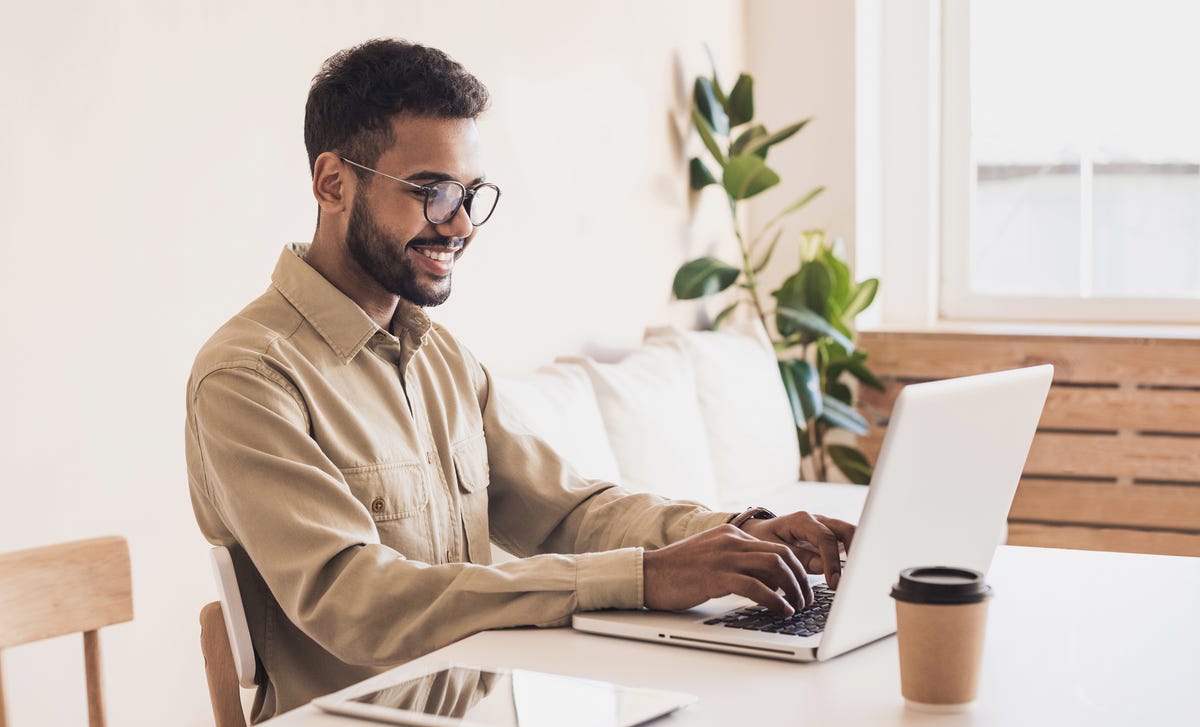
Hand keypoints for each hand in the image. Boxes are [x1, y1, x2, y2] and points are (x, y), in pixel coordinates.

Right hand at [643, 524, 812, 615]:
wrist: (647, 574)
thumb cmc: (677, 572)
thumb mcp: (711, 556)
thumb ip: (736, 561)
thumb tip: (765, 580)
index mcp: (731, 535)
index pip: (776, 546)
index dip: (795, 568)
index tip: (802, 587)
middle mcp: (731, 541)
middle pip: (782, 555)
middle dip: (801, 579)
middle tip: (807, 599)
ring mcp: (724, 557)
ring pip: (775, 567)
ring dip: (793, 590)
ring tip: (798, 607)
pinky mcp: (716, 576)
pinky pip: (756, 586)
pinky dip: (775, 600)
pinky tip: (782, 611)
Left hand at [738, 511, 854, 589]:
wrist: (759, 532)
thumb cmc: (763, 540)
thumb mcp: (773, 549)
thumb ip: (797, 557)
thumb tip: (822, 567)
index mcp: (802, 521)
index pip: (825, 538)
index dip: (831, 561)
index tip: (833, 583)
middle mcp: (818, 520)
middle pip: (847, 530)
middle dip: (855, 552)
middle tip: (854, 578)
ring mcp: (827, 527)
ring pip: (852, 534)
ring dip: (858, 554)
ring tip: (858, 578)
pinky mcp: (831, 537)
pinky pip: (848, 543)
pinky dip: (854, 556)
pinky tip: (854, 576)